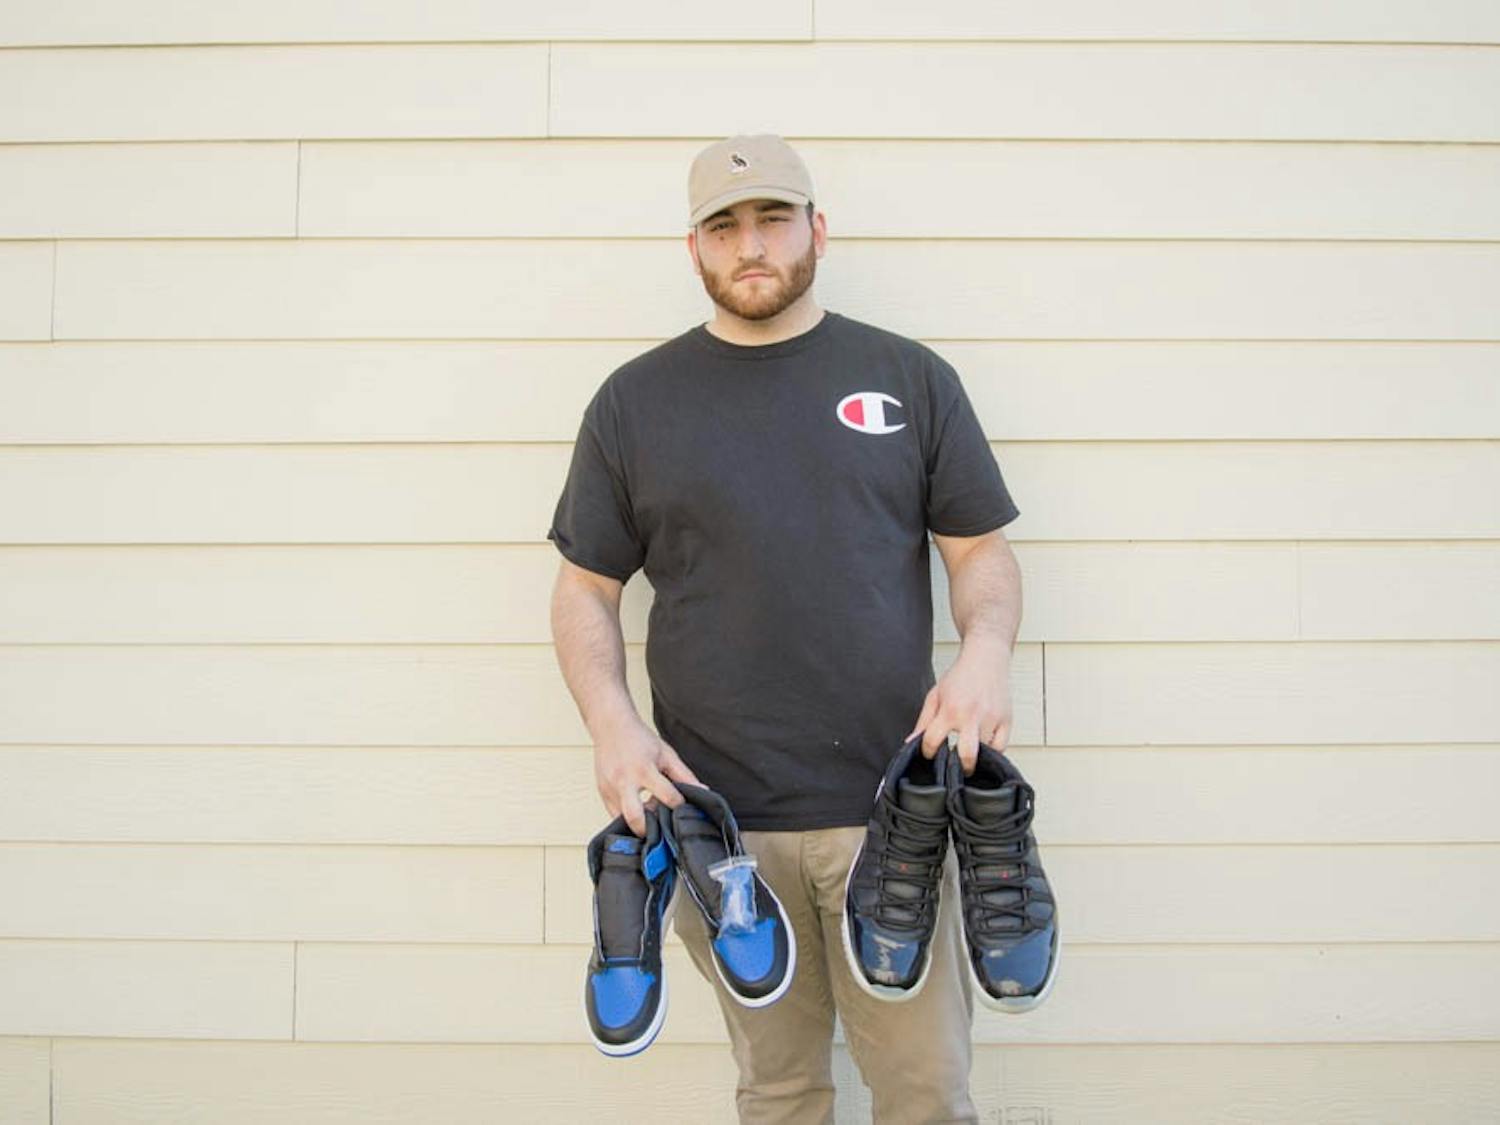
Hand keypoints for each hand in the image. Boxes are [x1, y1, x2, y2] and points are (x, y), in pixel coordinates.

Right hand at [593, 715, 701, 835]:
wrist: (611, 727)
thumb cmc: (639, 739)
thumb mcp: (666, 754)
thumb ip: (684, 775)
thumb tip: (702, 791)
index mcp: (643, 770)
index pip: (667, 796)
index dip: (679, 805)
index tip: (683, 808)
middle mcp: (624, 781)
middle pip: (635, 817)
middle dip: (649, 830)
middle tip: (660, 831)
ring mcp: (610, 789)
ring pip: (622, 820)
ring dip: (637, 825)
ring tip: (650, 821)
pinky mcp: (602, 793)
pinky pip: (613, 815)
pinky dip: (626, 818)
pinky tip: (638, 813)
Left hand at [903, 642, 1013, 776]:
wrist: (986, 657)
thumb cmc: (960, 676)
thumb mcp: (935, 695)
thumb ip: (923, 721)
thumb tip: (911, 743)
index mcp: (950, 710)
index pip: (933, 741)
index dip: (927, 751)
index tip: (930, 752)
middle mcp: (972, 716)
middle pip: (967, 755)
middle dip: (960, 767)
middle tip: (956, 768)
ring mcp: (992, 719)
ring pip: (986, 753)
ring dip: (976, 758)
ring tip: (968, 755)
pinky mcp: (1007, 720)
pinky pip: (1001, 747)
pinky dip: (992, 751)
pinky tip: (983, 746)